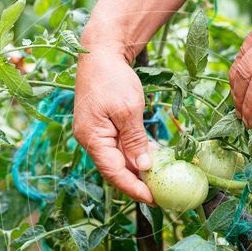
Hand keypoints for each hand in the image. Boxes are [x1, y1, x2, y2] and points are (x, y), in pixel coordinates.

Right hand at [73, 48, 154, 202]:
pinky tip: (153, 159)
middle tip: (161, 194)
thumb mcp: (128, 109)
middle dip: (137, 183)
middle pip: (115, 170)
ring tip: (160, 181)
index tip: (154, 199)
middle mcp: (91, 140)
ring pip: (118, 160)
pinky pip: (120, 147)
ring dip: (138, 170)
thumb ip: (135, 141)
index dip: (134, 188)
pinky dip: (135, 154)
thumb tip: (144, 168)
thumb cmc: (112, 77)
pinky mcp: (104, 127)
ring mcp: (96, 133)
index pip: (113, 173)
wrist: (100, 51)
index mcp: (92, 138)